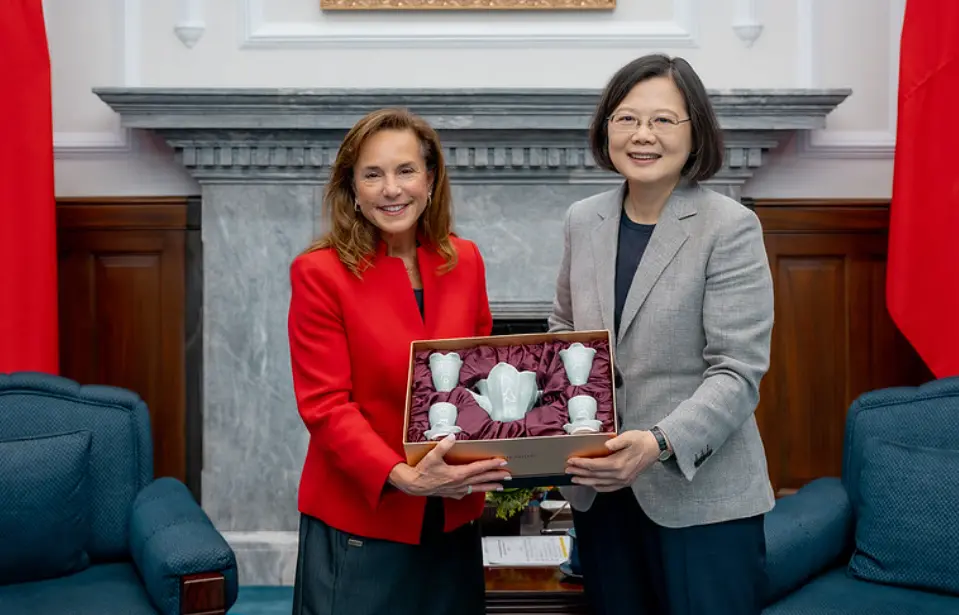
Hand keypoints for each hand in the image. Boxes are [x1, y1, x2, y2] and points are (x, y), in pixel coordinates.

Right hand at [388, 434, 510, 498]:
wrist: (414, 485)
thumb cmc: (423, 471)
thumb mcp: (432, 456)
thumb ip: (443, 445)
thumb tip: (452, 435)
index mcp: (458, 474)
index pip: (479, 468)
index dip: (492, 464)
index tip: (503, 462)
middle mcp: (460, 483)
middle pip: (482, 479)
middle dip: (496, 476)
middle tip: (509, 475)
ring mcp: (457, 490)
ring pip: (477, 488)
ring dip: (490, 486)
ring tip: (501, 486)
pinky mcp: (452, 494)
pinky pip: (467, 492)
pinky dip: (475, 491)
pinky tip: (478, 490)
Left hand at [565, 430, 659, 491]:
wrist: (654, 448)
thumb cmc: (640, 441)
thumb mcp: (628, 437)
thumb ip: (617, 442)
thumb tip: (606, 445)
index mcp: (618, 464)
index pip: (594, 465)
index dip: (581, 464)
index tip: (571, 461)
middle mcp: (620, 475)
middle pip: (594, 476)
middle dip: (579, 473)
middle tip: (567, 470)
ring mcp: (623, 481)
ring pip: (599, 484)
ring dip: (586, 482)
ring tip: (575, 479)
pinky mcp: (625, 482)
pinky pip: (608, 488)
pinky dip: (598, 487)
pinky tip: (591, 484)